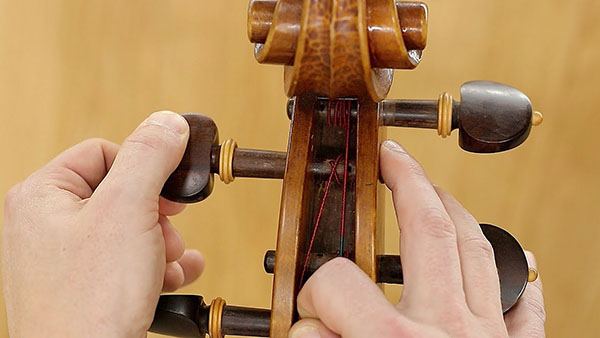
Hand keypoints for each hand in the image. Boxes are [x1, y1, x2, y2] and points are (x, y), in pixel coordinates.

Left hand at [2, 111, 203, 337]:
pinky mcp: (83, 287)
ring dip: (161, 242)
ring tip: (169, 263)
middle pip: (119, 192)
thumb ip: (149, 157)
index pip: (102, 152)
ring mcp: (63, 260)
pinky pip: (124, 261)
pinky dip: (153, 267)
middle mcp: (45, 226)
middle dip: (156, 214)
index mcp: (42, 196)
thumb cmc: (91, 300)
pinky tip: (171, 279)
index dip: (143, 168)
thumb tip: (168, 121)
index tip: (167, 191)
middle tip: (167, 232)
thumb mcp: (129, 210)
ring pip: (128, 229)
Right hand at [289, 140, 545, 337]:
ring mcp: (487, 337)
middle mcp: (447, 330)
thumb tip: (308, 324)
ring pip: (478, 252)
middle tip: (395, 157)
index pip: (337, 284)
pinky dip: (517, 276)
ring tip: (438, 194)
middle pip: (429, 230)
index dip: (314, 289)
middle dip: (410, 183)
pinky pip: (525, 305)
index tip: (310, 304)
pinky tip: (514, 257)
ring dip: (456, 214)